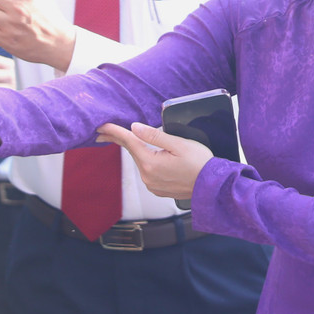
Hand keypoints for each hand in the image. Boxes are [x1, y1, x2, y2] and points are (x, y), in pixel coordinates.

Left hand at [97, 122, 212, 202]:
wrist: (211, 186)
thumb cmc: (199, 163)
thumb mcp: (178, 144)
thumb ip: (155, 135)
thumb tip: (134, 128)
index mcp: (151, 163)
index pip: (129, 142)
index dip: (115, 131)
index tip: (102, 125)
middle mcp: (148, 176)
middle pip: (131, 152)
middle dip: (117, 139)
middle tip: (102, 131)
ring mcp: (152, 184)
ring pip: (139, 161)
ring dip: (134, 149)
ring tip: (125, 138)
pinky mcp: (157, 188)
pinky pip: (146, 170)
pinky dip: (144, 160)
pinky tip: (144, 153)